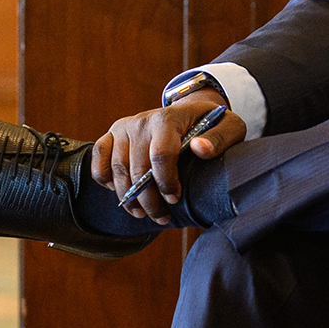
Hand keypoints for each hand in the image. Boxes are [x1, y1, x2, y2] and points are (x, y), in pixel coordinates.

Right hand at [91, 91, 245, 224]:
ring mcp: (125, 127)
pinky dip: (104, 178)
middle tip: (162, 217)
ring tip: (143, 214)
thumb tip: (200, 149)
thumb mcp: (229, 127)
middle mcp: (142, 121)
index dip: (166, 181)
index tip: (175, 199)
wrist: (190, 110)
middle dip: (149, 199)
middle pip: (137, 168)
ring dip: (128, 197)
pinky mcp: (113, 133)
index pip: (161, 154)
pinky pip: (99, 158)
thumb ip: (219, 139)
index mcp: (169, 118)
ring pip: (118, 169)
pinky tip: (120, 192)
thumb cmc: (211, 123)